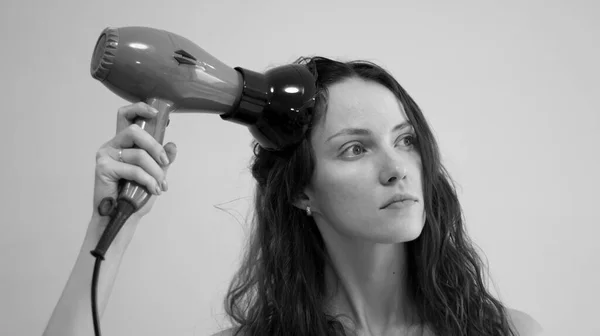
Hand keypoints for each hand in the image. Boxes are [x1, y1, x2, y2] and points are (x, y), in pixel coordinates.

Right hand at [92, 102, 176, 222]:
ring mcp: (105, 155)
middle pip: (136, 131)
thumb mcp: (156, 174)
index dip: (140, 109)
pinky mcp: (103, 168)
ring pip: (139, 154)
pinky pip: (133, 169)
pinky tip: (153, 190)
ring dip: (156, 172)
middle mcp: (113, 145)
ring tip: (160, 185)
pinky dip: (148, 180)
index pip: (126, 115)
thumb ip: (163, 159)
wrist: (123, 217)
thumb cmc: (136, 196)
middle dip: (156, 147)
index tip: (156, 113)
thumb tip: (172, 145)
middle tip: (165, 162)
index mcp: (124, 142)